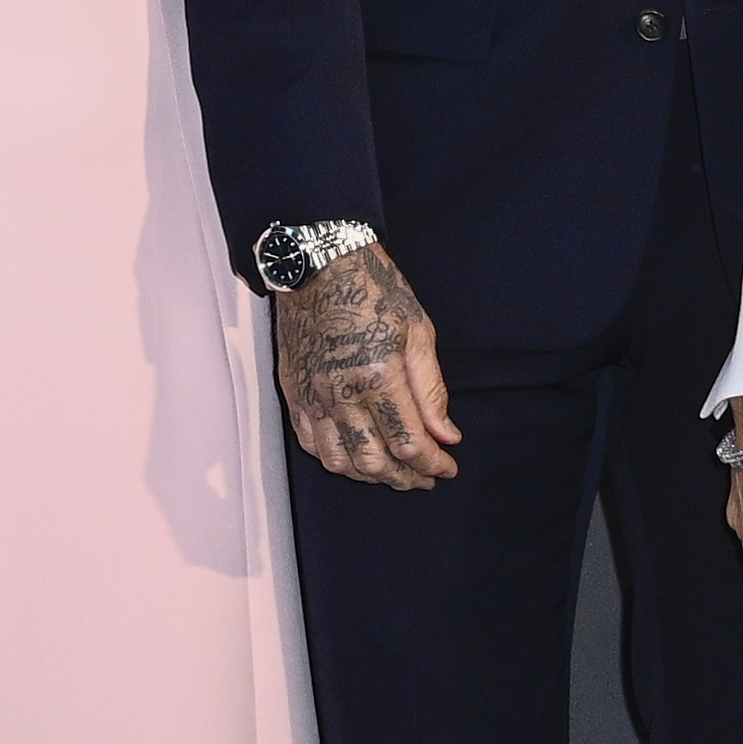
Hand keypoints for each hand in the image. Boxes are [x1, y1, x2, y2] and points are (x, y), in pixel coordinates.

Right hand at [270, 244, 460, 490]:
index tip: (448, 467)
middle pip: (374, 462)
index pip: (408, 443)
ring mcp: (313, 397)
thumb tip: (446, 435)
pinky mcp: (294, 394)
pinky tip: (356, 458)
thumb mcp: (418, 331)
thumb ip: (432, 390)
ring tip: (394, 473)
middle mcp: (341, 393)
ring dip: (371, 476)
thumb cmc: (374, 290)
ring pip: (340, 461)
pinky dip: (336, 460)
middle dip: (405, 478)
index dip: (433, 464)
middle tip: (425, 477)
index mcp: (378, 375)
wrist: (317, 265)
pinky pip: (310, 444)